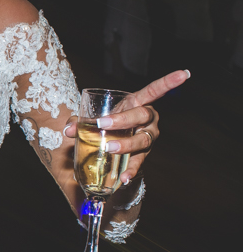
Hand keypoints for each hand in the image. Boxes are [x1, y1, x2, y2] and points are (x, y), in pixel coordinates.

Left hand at [62, 69, 189, 182]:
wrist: (109, 142)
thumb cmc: (104, 123)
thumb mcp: (92, 118)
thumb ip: (79, 121)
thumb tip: (68, 130)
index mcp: (137, 103)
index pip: (154, 90)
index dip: (168, 82)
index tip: (184, 73)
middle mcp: (148, 119)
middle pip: (142, 116)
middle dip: (122, 120)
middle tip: (102, 125)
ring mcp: (148, 137)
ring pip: (143, 140)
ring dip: (126, 144)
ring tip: (109, 149)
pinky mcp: (143, 154)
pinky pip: (139, 161)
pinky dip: (131, 170)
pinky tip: (124, 178)